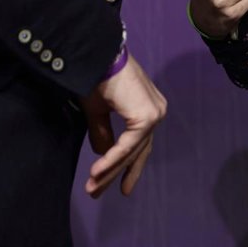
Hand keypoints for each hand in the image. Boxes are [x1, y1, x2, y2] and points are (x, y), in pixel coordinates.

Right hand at [81, 54, 166, 197]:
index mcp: (147, 107)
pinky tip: (97, 172)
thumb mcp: (98, 110)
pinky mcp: (146, 116)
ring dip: (110, 170)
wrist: (97, 55)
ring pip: (131, 150)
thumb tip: (104, 153)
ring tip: (92, 187)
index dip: (125, 165)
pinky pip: (128, 144)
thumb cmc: (96, 76)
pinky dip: (112, 158)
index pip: (138, 143)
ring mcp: (154, 114)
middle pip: (136, 150)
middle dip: (117, 173)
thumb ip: (103, 132)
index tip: (112, 185)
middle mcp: (156, 110)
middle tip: (98, 192)